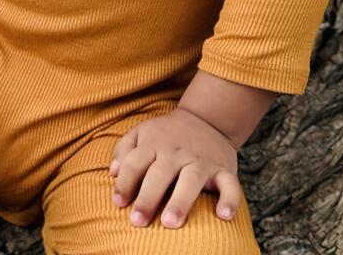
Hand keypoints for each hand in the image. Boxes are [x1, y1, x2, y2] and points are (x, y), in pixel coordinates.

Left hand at [109, 106, 240, 228]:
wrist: (206, 119)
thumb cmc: (167, 134)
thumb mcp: (142, 132)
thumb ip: (124, 149)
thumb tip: (112, 173)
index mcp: (154, 144)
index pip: (135, 163)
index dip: (125, 182)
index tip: (118, 203)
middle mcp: (176, 152)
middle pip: (160, 173)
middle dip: (148, 197)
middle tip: (138, 221)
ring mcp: (201, 160)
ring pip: (191, 180)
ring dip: (180, 201)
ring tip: (170, 222)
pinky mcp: (223, 169)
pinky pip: (230, 184)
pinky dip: (230, 199)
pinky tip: (224, 215)